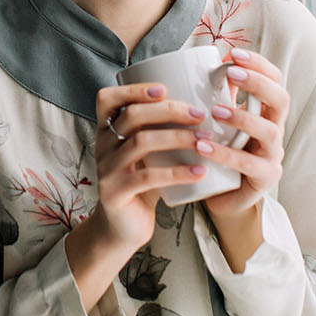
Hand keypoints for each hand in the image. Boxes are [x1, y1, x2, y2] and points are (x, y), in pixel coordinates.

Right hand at [86, 81, 212, 253]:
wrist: (123, 227)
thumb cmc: (144, 182)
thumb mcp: (150, 153)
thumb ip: (166, 129)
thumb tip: (213, 99)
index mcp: (107, 131)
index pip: (107, 99)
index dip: (133, 90)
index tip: (164, 88)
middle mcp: (102, 146)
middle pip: (131, 116)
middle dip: (168, 110)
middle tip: (200, 114)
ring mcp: (106, 170)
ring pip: (140, 143)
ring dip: (177, 138)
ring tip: (205, 140)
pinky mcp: (115, 193)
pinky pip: (148, 178)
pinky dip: (178, 173)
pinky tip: (200, 172)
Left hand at [199, 48, 287, 220]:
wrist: (220, 196)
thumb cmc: (218, 151)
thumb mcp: (217, 121)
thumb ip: (214, 95)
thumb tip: (198, 60)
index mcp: (266, 112)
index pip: (275, 81)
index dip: (259, 65)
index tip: (233, 54)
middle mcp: (275, 130)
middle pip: (281, 100)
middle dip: (258, 83)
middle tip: (230, 73)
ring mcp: (272, 155)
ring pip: (269, 131)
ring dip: (242, 117)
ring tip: (215, 111)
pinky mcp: (264, 179)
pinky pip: (248, 164)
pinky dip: (224, 153)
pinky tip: (202, 146)